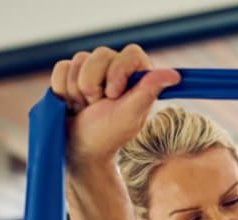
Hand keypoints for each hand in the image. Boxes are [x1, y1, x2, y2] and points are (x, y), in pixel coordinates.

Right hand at [50, 44, 180, 165]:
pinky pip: (62, 67)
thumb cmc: (107, 134)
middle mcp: (117, 70)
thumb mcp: (129, 114)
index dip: (118, 71)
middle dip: (94, 85)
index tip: (113, 95)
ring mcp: (93, 70)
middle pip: (100, 54)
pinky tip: (71, 105)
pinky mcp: (71, 74)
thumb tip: (175, 75)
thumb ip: (148, 91)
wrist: (78, 148)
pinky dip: (63, 89)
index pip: (131, 53)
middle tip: (98, 107)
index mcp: (137, 78)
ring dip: (78, 90)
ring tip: (85, 108)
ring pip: (79, 59)